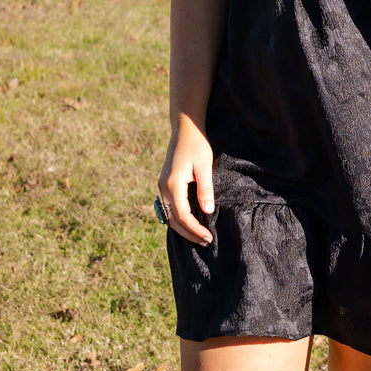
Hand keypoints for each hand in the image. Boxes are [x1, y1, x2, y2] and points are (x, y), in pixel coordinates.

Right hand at [158, 117, 214, 244]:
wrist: (184, 129)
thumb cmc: (197, 145)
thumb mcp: (205, 166)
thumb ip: (205, 189)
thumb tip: (208, 211)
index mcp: (172, 184)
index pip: (182, 215)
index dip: (195, 229)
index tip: (208, 237)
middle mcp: (163, 187)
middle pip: (173, 219)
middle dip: (189, 233)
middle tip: (206, 241)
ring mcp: (162, 186)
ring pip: (169, 215)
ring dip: (183, 228)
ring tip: (200, 236)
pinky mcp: (165, 184)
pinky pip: (170, 207)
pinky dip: (179, 219)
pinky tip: (191, 223)